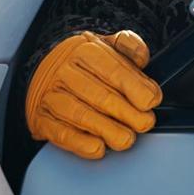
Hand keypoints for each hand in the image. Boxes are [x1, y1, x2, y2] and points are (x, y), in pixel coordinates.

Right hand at [25, 29, 161, 160]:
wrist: (44, 69)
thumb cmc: (85, 63)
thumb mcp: (107, 46)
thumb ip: (128, 47)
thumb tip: (141, 56)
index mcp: (84, 50)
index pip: (112, 69)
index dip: (135, 87)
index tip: (151, 100)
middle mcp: (64, 72)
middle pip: (98, 95)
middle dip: (126, 112)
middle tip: (145, 123)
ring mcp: (51, 96)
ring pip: (80, 115)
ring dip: (106, 129)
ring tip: (126, 139)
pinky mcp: (42, 119)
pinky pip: (60, 133)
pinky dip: (80, 143)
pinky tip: (98, 148)